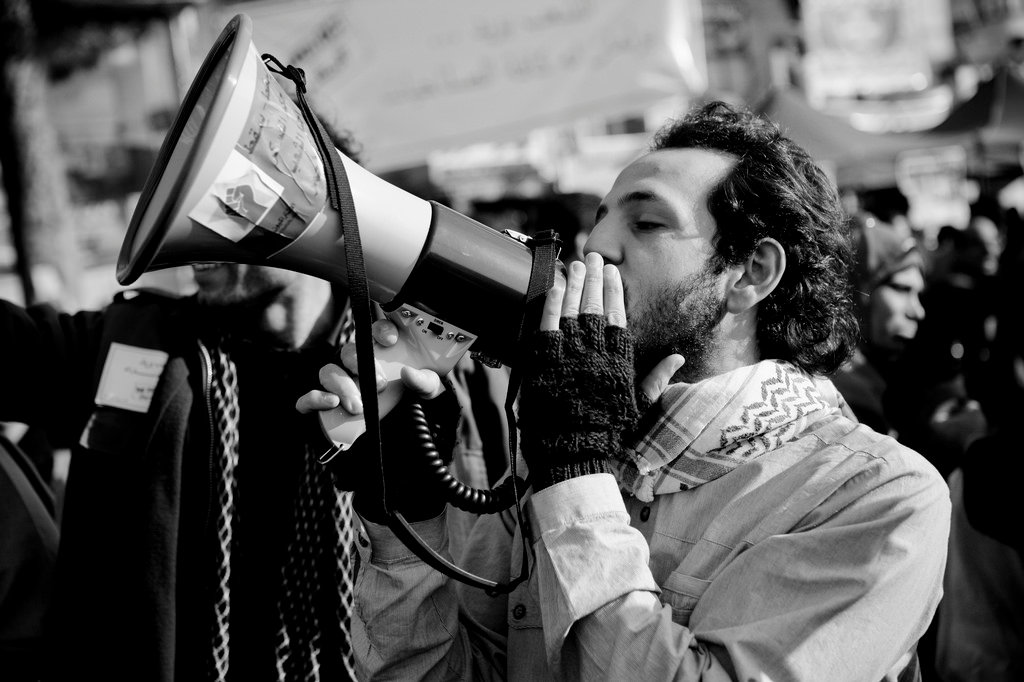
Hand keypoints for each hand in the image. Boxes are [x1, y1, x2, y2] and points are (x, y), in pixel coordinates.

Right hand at [296, 319, 444, 415]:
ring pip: (328, 372)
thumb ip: (424, 381)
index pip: (374, 333)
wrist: (391, 436)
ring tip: (358, 406)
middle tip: (380, 385)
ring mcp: (334, 384)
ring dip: (342, 386)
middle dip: (361, 364)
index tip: (390, 340)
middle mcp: (352, 365)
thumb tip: (409, 372)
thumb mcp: (424, 392)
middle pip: (348, 351)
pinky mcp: (319, 405)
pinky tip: (332, 403)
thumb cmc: (404, 404)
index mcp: (377, 354)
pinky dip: (316, 398)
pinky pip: (308, 398)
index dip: (380, 331)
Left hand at [518, 252, 681, 489]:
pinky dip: (552, 302)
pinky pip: (548, 324)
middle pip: (596, 306)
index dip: (615, 291)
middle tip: (594, 256)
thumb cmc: (606, 430)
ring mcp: (570, 354)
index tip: (613, 272)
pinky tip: (556, 284)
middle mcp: (596, 352)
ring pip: (574, 309)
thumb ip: (657, 379)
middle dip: (595, 278)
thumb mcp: (638, 405)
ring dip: (576, 283)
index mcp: (619, 361)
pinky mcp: (546, 360)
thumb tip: (679, 359)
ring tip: (577, 263)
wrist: (573, 450)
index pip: (619, 316)